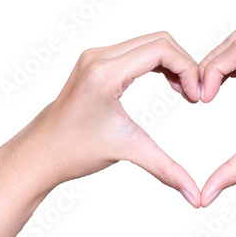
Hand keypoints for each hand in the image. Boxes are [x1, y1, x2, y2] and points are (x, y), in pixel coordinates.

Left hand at [0, 32, 202, 236]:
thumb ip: (167, 170)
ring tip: (183, 91)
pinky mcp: (96, 62)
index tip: (196, 96)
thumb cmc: (73, 151)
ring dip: (172, 63)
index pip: (160, 49)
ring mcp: (96, 57)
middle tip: (194, 94)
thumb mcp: (127, 151)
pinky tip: (168, 84)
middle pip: (159, 40)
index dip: (187, 68)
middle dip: (184, 64)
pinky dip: (158, 63)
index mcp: (105, 72)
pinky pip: (137, 50)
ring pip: (149, 43)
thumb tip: (196, 196)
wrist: (39, 154)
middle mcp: (99, 56)